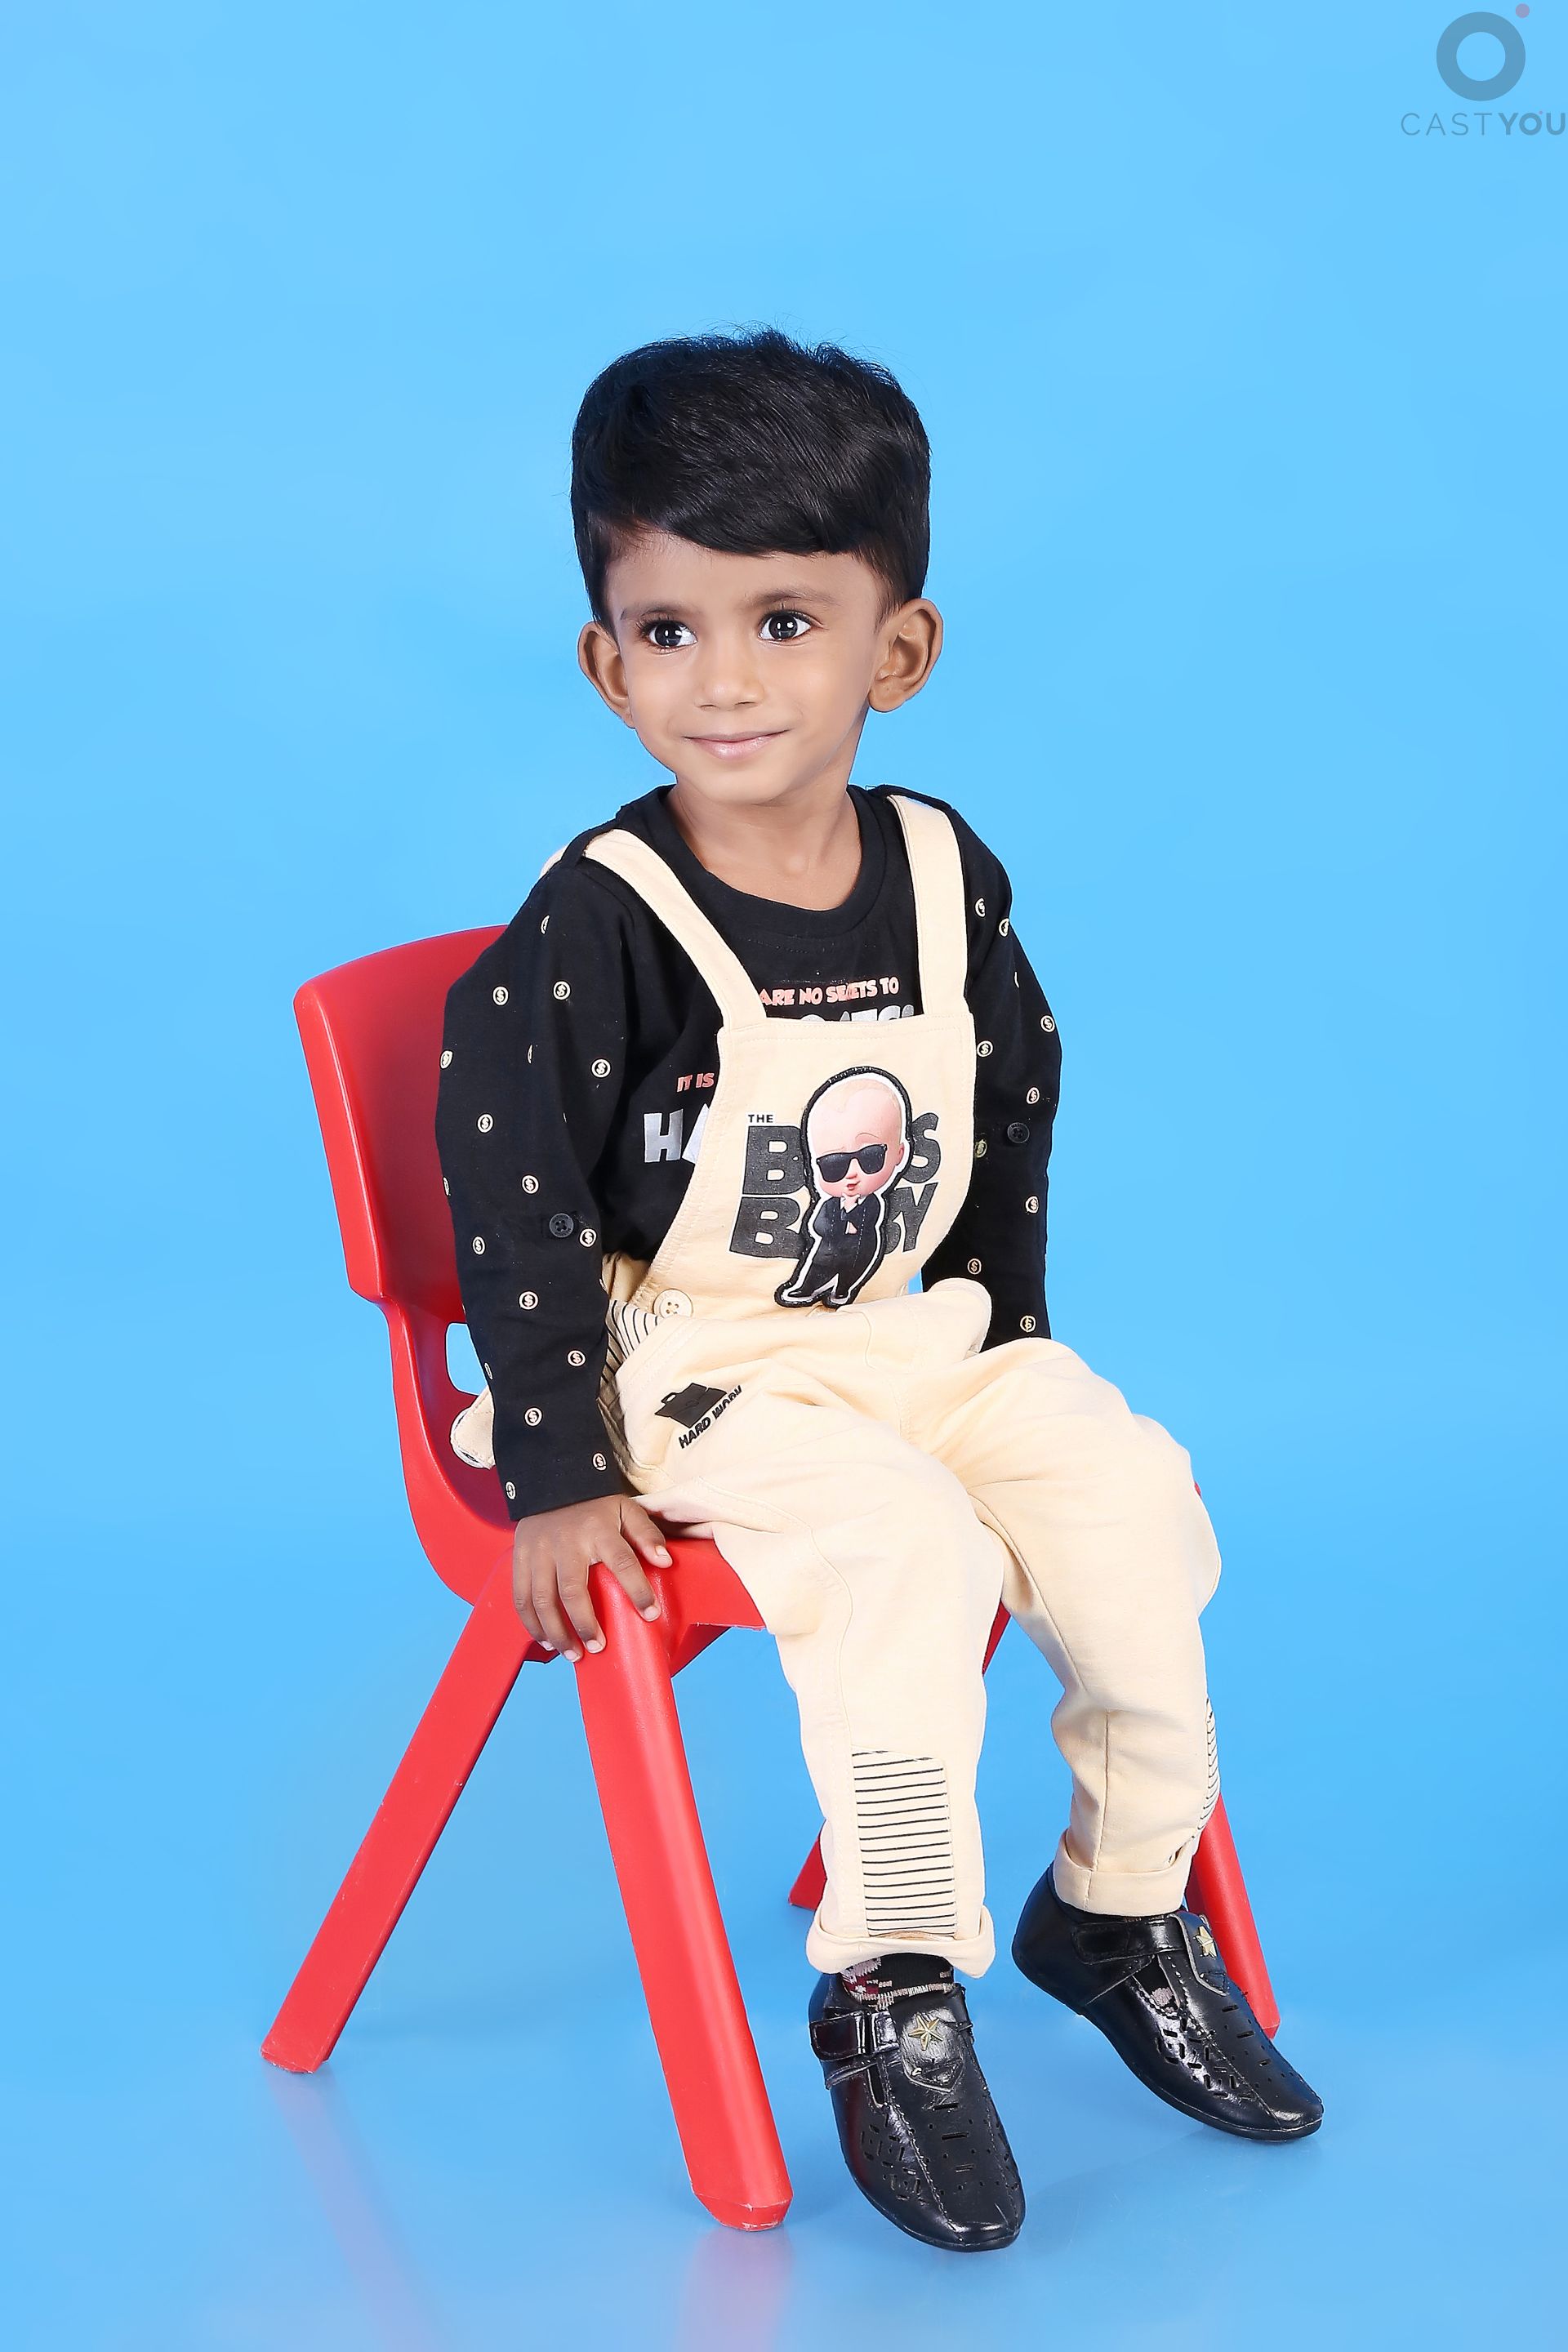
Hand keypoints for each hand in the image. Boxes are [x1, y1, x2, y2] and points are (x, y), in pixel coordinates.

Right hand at [512, 1494, 670, 1660]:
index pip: (622, 1562)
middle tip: (598, 1647)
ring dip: (556, 1632)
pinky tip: (546, 1641)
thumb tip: (665, 1561)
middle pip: (573, 1590)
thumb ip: (646, 1534)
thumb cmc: (594, 1506)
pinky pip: (521, 1598)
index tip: (650, 1614)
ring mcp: (538, 1551)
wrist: (551, 1484)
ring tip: (573, 1654)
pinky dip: (532, 1624)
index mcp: (598, 1529)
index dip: (638, 1590)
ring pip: (542, 1600)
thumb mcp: (626, 1510)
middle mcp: (565, 1542)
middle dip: (585, 1624)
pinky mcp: (519, 1559)